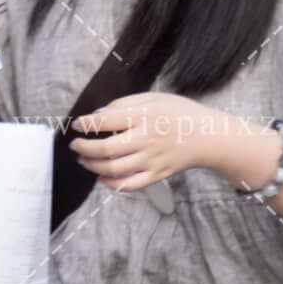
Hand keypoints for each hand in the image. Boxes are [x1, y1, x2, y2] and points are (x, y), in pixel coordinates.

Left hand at [68, 89, 214, 194]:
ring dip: (92, 166)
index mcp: (144, 117)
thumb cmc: (178, 113)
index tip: (77, 124)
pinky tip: (102, 177)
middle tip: (75, 145)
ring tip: (84, 160)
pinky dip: (111, 184)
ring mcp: (152, 160)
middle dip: (84, 148)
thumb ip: (124, 104)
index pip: (106, 121)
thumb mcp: (153, 98)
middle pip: (106, 150)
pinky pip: (130, 185)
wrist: (208, 136)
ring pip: (114, 169)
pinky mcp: (157, 175)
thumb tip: (98, 115)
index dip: (86, 124)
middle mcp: (146, 140)